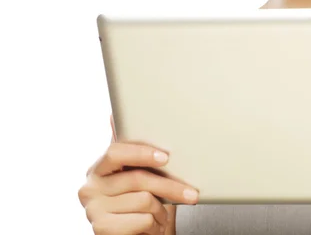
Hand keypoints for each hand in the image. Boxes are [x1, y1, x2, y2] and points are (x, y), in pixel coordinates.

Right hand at [78, 116, 199, 234]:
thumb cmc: (142, 204)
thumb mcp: (139, 173)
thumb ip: (130, 149)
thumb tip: (113, 115)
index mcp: (98, 168)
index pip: (115, 152)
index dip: (142, 153)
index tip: (166, 157)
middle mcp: (89, 188)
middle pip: (138, 178)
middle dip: (171, 187)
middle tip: (192, 194)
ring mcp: (92, 210)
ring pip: (144, 200)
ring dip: (162, 210)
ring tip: (163, 214)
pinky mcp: (101, 230)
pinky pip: (142, 220)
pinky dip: (155, 225)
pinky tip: (154, 227)